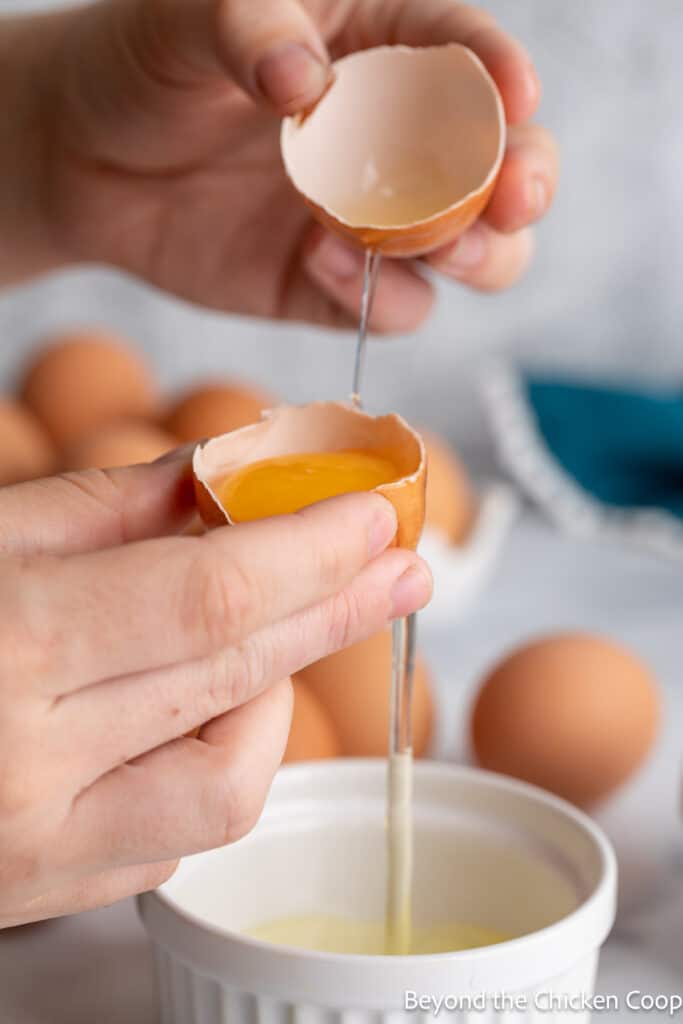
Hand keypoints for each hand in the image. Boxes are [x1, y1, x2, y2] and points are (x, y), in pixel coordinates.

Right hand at [0, 452, 430, 926]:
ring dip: (270, 699)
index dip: (311, 550)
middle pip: (234, 678)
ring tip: (272, 636)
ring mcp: (31, 852)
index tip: (377, 512)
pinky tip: (203, 706)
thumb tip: (227, 475)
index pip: (209, 597)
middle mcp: (25, 771)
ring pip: (226, 788)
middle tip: (401, 566)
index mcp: (1, 650)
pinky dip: (213, 760)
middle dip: (335, 611)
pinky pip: (174, 834)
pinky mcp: (38, 894)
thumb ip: (105, 508)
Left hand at [9, 0, 556, 328]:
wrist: (86, 162)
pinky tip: (321, 262)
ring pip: (470, 251)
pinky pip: (392, 306)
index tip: (517, 95)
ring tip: (443, 248)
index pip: (466, 55)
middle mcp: (396, 141)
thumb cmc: (143, 64)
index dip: (504, 73)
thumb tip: (308, 80)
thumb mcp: (186, 21)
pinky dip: (379, 297)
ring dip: (478, 256)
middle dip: (523, 185)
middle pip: (501, 168)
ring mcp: (373, 220)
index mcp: (380, 49)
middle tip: (512, 199)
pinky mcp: (335, 286)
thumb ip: (250, 29)